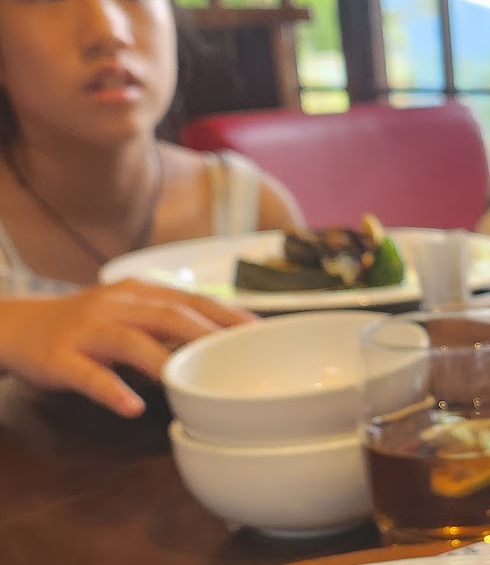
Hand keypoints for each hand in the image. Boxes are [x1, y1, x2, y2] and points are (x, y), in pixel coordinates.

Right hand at [0, 280, 253, 417]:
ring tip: (190, 379)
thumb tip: (214, 340)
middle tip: (236, 353)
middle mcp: (116, 306)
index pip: (189, 299)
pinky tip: (132, 406)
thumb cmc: (86, 324)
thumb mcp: (128, 313)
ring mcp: (87, 331)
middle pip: (168, 315)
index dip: (224, 313)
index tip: (256, 329)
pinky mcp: (60, 358)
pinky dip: (112, 390)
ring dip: (163, 360)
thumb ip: (167, 323)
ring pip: (131, 341)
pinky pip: (88, 375)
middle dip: (206, 333)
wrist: (18, 325)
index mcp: (138, 293)